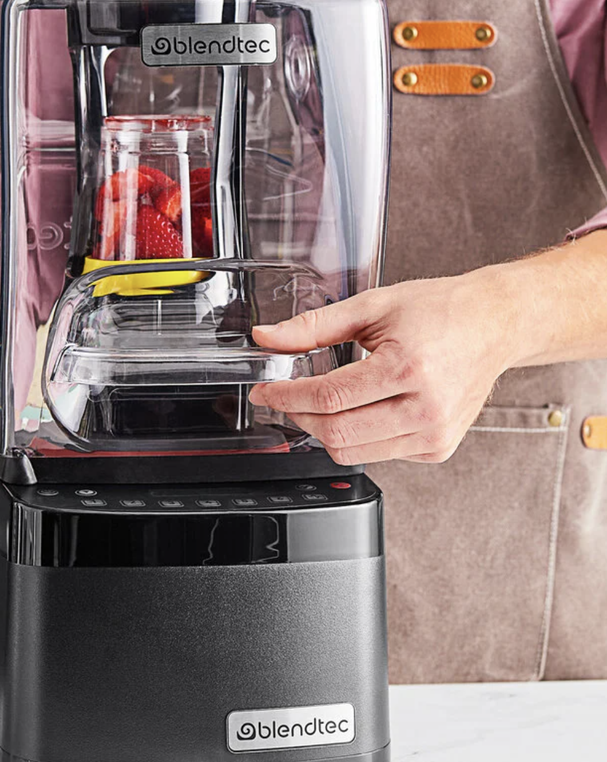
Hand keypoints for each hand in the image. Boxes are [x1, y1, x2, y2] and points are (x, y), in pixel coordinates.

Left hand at [249, 270, 519, 464]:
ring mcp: (434, 434)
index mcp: (407, 368)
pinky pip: (377, 454)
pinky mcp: (437, 448)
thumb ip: (313, 327)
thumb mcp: (371, 306)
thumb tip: (267, 338)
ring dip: (324, 430)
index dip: (287, 396)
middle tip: (286, 397)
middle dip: (299, 416)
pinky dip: (357, 436)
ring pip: (352, 452)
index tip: (266, 390)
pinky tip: (363, 409)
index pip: (328, 397)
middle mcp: (425, 408)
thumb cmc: (440, 310)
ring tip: (321, 402)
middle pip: (337, 432)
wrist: (494, 324)